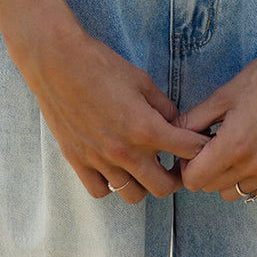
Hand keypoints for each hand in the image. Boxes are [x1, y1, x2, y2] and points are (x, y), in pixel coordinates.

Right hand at [20, 28, 209, 201]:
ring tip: (142, 164)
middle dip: (175, 176)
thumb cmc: (101, 65)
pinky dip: (111, 184)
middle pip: (164, 187)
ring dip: (143, 182)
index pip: (188, 151)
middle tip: (174, 163)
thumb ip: (163, 106)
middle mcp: (125, 152)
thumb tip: (175, 123)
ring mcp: (100, 160)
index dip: (199, 147)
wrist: (57, 61)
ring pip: (133, 194)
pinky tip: (114, 166)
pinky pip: (101, 191)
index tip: (199, 145)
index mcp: (145, 128)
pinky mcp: (78, 161)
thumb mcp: (141, 80)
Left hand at [178, 33, 256, 201]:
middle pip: (212, 187)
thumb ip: (196, 118)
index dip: (187, 164)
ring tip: (232, 147)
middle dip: (204, 168)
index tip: (192, 147)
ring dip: (227, 176)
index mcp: (234, 145)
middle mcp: (254, 165)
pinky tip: (252, 153)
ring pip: (235, 192)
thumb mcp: (224, 94)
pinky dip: (249, 179)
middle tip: (210, 142)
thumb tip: (175, 131)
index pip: (194, 180)